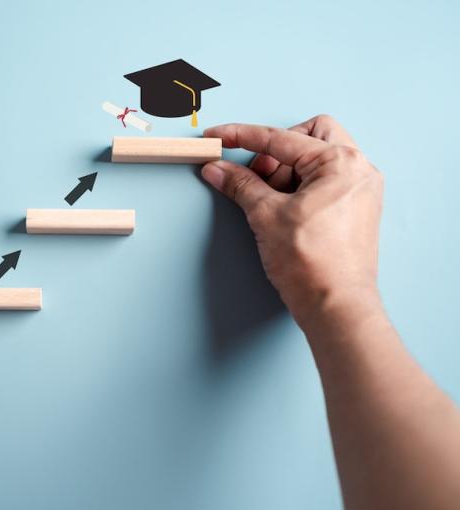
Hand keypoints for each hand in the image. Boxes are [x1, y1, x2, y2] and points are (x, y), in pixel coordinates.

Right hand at [200, 115, 383, 324]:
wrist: (335, 305)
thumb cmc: (312, 264)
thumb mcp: (265, 216)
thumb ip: (240, 184)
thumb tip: (217, 168)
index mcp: (340, 163)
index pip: (280, 139)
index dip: (242, 137)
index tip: (218, 138)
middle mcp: (358, 169)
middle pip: (311, 135)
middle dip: (277, 150)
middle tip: (256, 175)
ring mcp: (361, 189)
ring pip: (318, 158)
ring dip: (287, 171)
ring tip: (270, 202)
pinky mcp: (356, 208)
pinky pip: (326, 181)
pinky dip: (301, 187)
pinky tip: (284, 210)